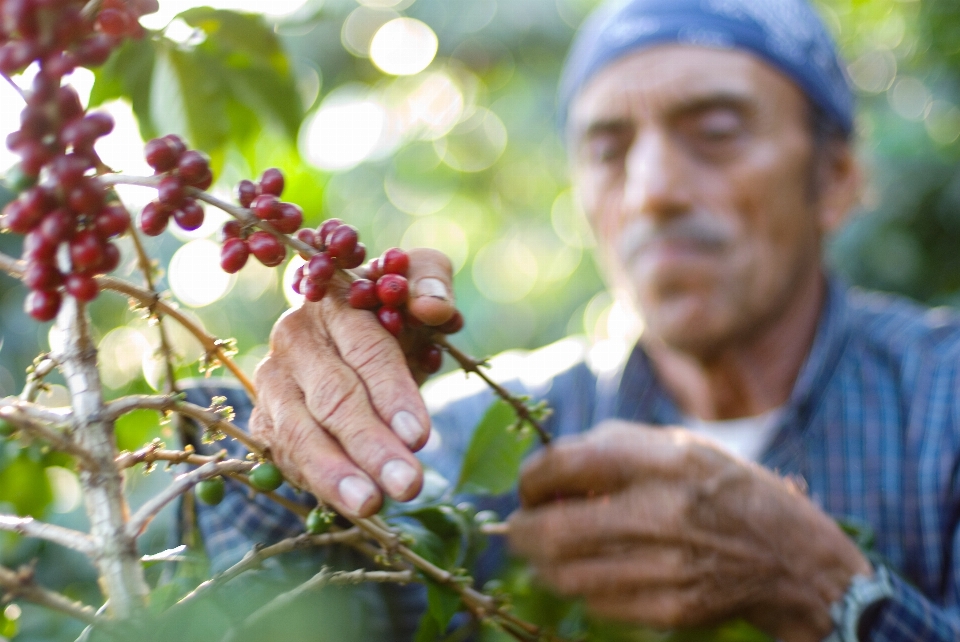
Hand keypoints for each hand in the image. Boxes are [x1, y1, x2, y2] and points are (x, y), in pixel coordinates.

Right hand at [251, 248, 456, 517]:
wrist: (350, 332)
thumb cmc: (392, 308)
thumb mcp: (419, 279)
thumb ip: (432, 282)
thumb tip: (434, 308)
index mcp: (334, 300)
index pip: (367, 350)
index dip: (393, 393)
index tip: (419, 436)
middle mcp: (295, 339)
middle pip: (335, 398)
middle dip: (372, 445)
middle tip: (408, 484)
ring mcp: (272, 382)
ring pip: (302, 432)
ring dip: (336, 474)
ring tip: (371, 505)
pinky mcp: (264, 420)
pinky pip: (286, 455)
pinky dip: (315, 482)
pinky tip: (346, 505)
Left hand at [507, 421, 871, 641]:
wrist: (793, 558)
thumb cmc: (724, 490)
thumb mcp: (678, 446)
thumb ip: (612, 448)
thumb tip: (547, 470)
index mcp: (662, 460)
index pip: (563, 465)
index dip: (531, 478)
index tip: (529, 487)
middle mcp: (663, 512)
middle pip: (550, 530)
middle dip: (521, 530)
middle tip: (519, 526)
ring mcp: (667, 566)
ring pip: (564, 574)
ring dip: (542, 562)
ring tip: (547, 550)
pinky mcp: (671, 608)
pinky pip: (595, 602)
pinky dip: (581, 587)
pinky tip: (591, 572)